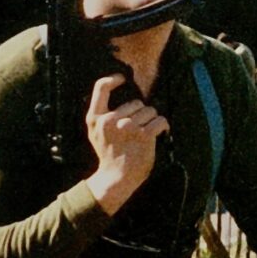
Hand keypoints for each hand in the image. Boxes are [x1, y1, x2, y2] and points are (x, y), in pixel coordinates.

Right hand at [84, 74, 168, 214]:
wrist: (115, 178)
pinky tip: (158, 134)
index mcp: (95, 118)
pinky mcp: (144, 135)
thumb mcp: (94, 132)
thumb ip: (101, 113)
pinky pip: (160, 120)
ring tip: (144, 135)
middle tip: (135, 130)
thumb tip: (117, 88)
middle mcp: (110, 120)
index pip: (101, 87)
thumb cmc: (108, 153)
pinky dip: (162, 126)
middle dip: (141, 113)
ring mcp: (127, 127)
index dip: (113, 79)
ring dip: (151, 121)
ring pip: (150, 111)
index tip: (123, 79)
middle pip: (137, 102)